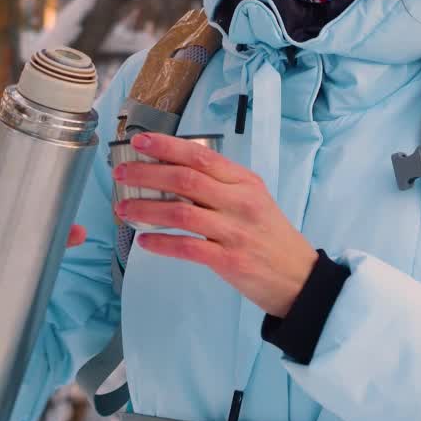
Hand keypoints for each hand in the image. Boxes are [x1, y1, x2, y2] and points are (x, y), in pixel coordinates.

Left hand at [112, 133, 316, 316]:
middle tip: (121, 173)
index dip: (167, 147)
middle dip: (147, 174)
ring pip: (181, 214)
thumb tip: (173, 173)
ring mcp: (235, 232)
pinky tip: (144, 241)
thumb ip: (221, 185)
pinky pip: (188, 248)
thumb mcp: (253, 199)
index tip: (141, 142)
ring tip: (123, 209)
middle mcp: (240, 202)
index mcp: (245, 182)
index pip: (200, 157)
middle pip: (185, 181)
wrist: (299, 277)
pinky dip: (162, 243)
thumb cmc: (270, 235)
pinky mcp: (230, 261)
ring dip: (146, 210)